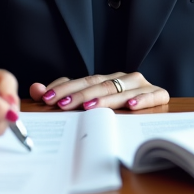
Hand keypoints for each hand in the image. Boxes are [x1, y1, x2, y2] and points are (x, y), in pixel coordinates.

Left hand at [29, 72, 168, 111]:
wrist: (155, 114)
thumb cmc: (118, 109)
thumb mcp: (88, 102)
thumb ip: (62, 95)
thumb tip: (35, 89)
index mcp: (107, 78)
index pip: (83, 80)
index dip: (65, 88)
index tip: (46, 98)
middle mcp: (124, 78)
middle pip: (99, 84)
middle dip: (79, 95)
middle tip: (63, 105)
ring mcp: (142, 85)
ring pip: (121, 89)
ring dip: (105, 98)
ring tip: (90, 106)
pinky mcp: (159, 94)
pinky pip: (153, 95)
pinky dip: (142, 99)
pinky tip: (131, 105)